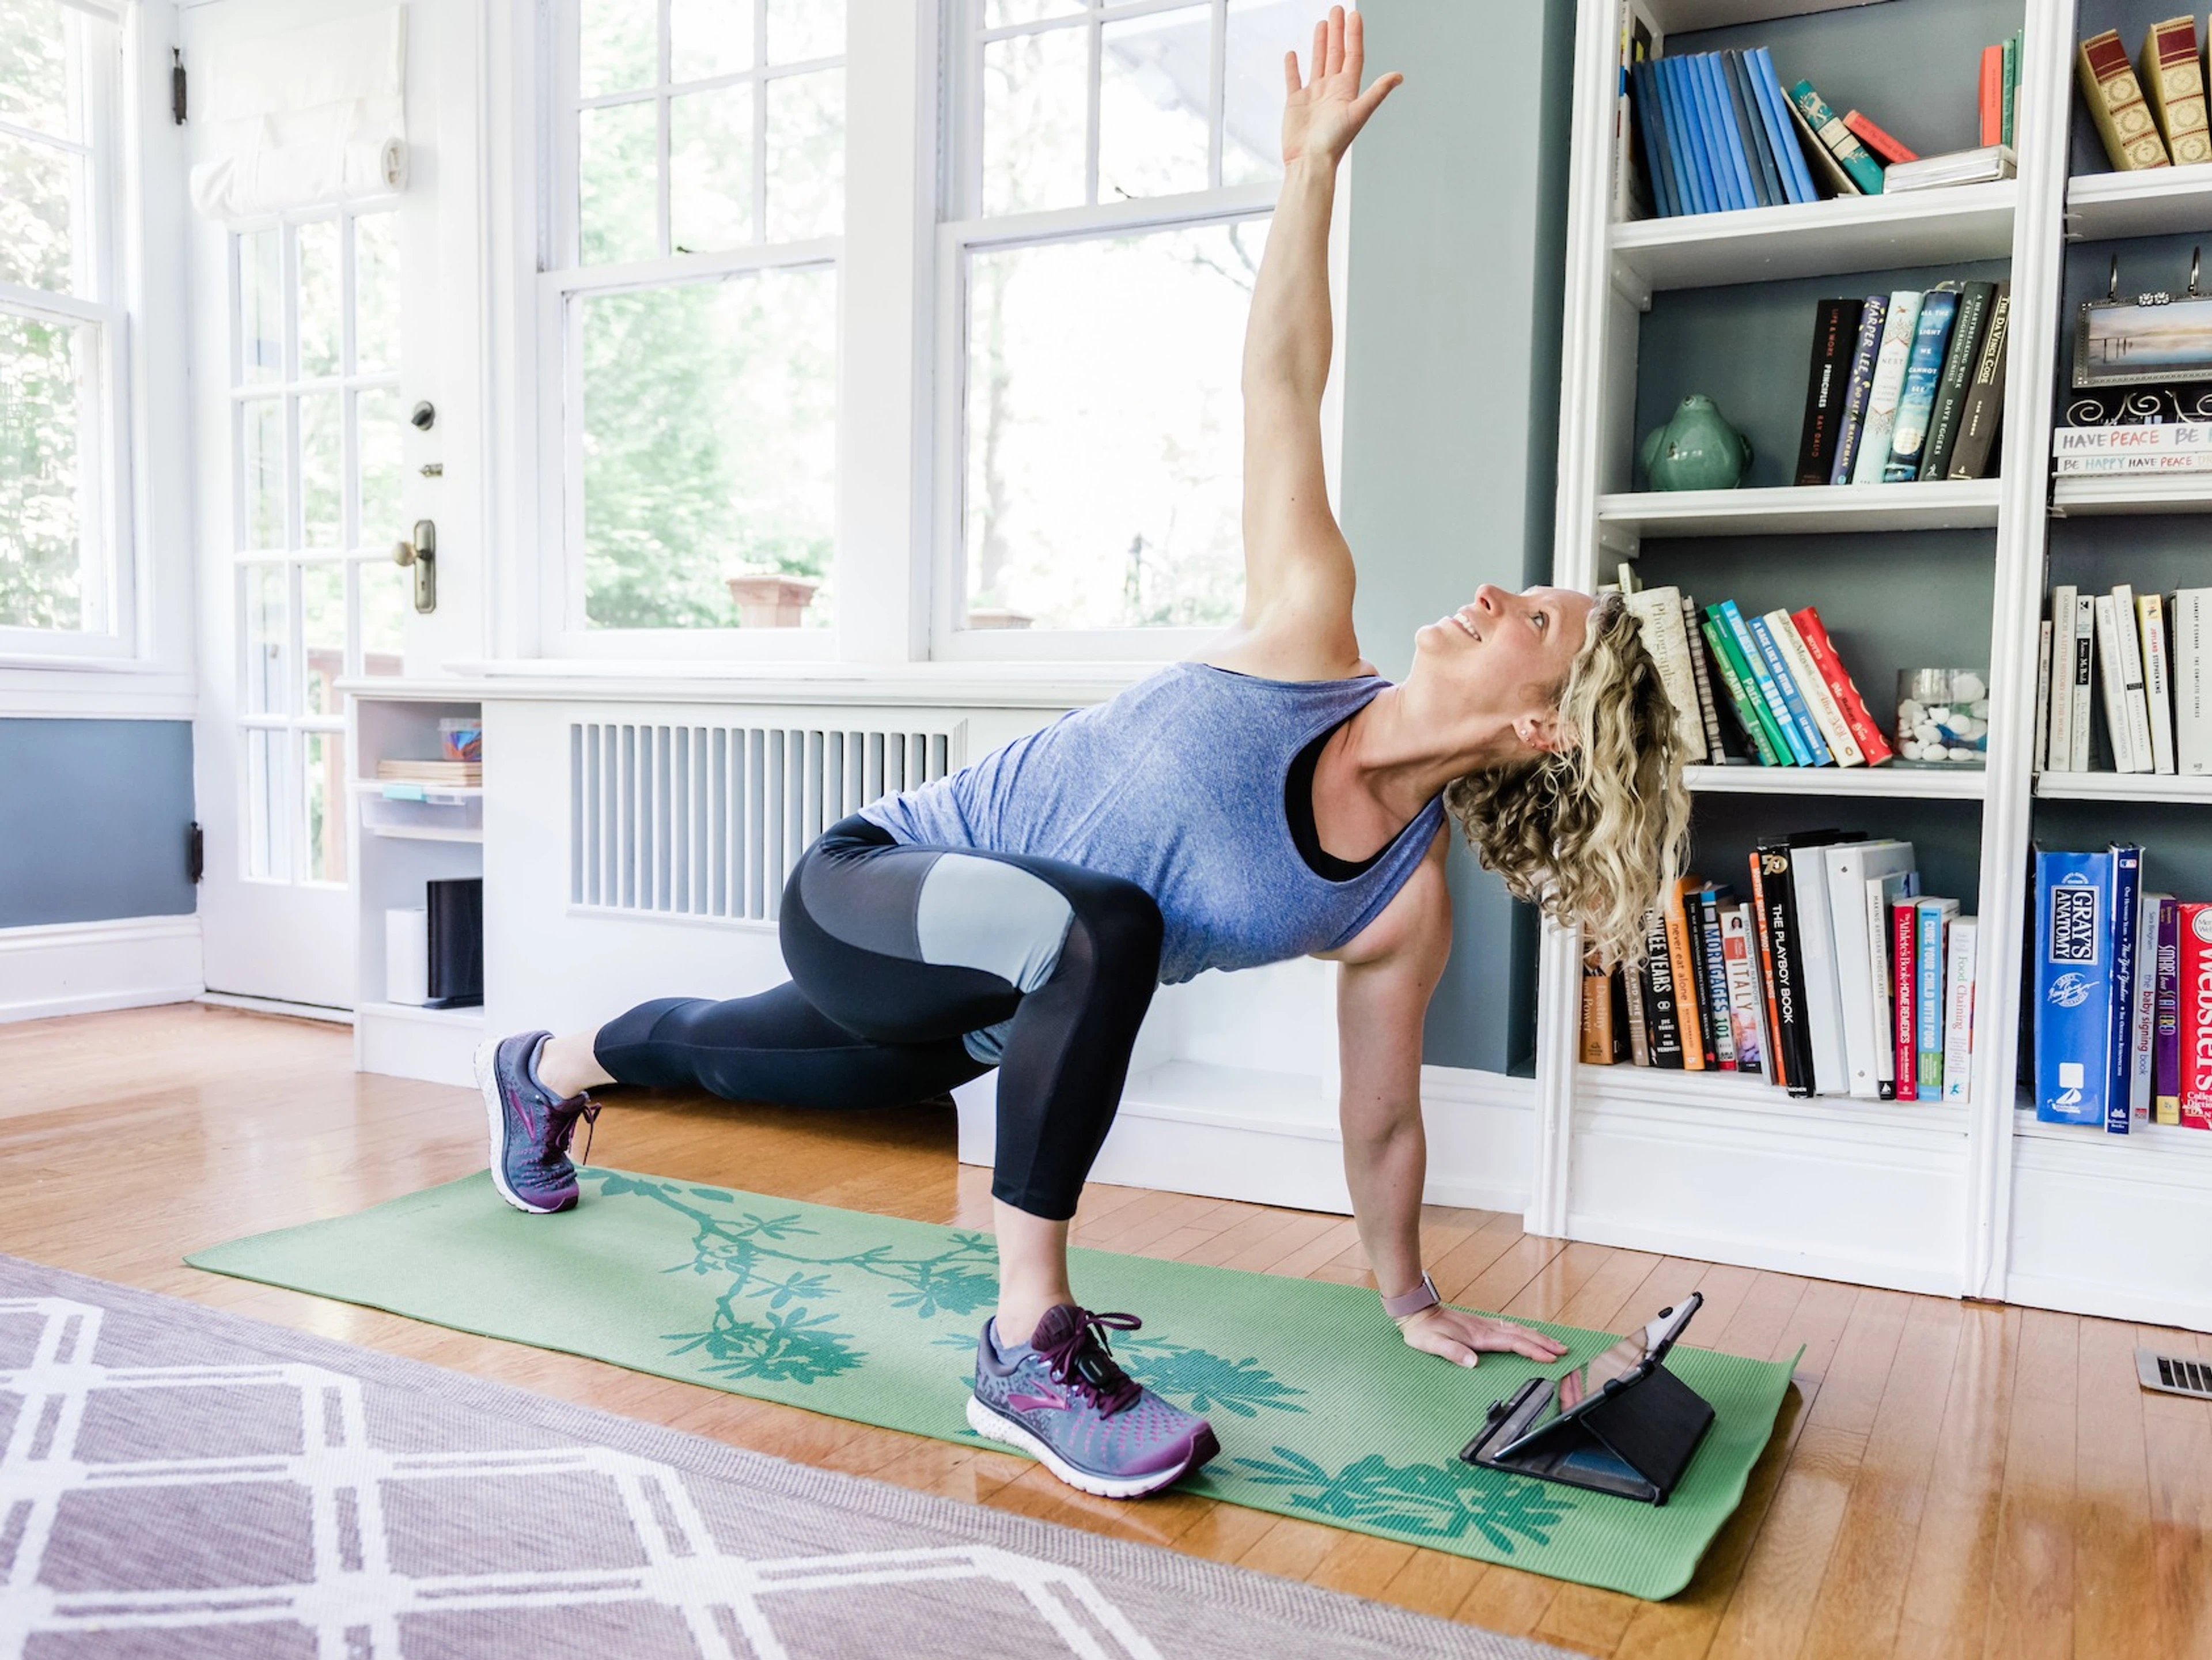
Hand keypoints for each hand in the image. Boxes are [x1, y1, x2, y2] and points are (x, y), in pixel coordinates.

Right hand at [1281, 6, 1402, 167]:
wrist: (1309, 161)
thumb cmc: (1333, 142)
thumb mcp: (1358, 113)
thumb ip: (1377, 92)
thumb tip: (1399, 76)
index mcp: (1347, 90)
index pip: (1352, 56)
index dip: (1353, 35)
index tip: (1354, 15)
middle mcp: (1331, 90)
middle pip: (1336, 54)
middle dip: (1337, 32)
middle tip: (1336, 10)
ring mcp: (1313, 95)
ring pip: (1318, 62)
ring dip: (1320, 43)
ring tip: (1321, 24)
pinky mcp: (1295, 103)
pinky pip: (1294, 79)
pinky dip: (1293, 67)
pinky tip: (1293, 54)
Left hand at [1397, 1304, 1569, 1369]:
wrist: (1416, 1312)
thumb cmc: (1423, 1331)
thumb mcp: (1433, 1344)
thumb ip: (1453, 1352)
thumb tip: (1473, 1363)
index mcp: (1479, 1336)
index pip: (1513, 1343)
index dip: (1533, 1350)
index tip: (1550, 1358)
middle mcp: (1486, 1329)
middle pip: (1522, 1334)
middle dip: (1544, 1342)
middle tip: (1564, 1350)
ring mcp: (1484, 1325)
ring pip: (1518, 1330)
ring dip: (1538, 1336)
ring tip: (1555, 1344)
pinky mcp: (1481, 1325)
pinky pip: (1510, 1328)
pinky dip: (1524, 1332)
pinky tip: (1529, 1335)